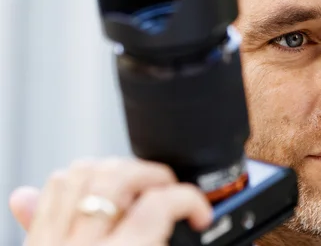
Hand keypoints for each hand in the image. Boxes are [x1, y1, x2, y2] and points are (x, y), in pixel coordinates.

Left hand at [8, 157, 212, 245]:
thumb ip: (162, 240)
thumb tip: (199, 222)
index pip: (159, 205)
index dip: (190, 198)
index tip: (199, 209)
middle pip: (117, 177)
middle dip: (152, 173)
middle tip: (168, 189)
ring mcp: (50, 243)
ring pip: (79, 174)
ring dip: (113, 169)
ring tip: (133, 185)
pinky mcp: (33, 245)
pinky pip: (49, 192)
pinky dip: (72, 180)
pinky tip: (89, 189)